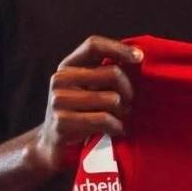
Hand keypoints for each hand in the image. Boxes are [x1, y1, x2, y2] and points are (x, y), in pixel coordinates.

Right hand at [29, 36, 143, 172]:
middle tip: (131, 103)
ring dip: (123, 112)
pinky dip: (117, 127)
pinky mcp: (62, 122)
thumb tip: (138, 57)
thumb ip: (105, 72)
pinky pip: (104, 119)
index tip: (140, 57)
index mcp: (67, 66)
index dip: (119, 48)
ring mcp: (58, 101)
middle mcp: (60, 79)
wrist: (51, 146)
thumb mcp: (88, 88)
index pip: (93, 45)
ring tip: (122, 118)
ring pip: (112, 99)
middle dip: (130, 90)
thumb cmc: (79, 113)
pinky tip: (118, 130)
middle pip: (112, 72)